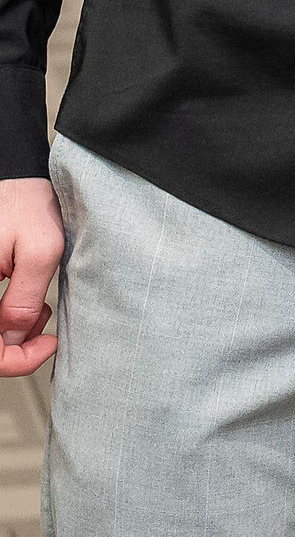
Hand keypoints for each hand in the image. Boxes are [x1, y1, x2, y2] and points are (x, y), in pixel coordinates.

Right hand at [0, 177, 62, 376]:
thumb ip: (25, 300)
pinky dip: (5, 320)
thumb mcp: (40, 252)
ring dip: (11, 334)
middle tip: (44, 329)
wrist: (13, 177)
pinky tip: (25, 305)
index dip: (15, 359)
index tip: (46, 345)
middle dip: (15, 346)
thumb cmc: (25, 203)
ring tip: (38, 313)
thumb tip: (15, 338)